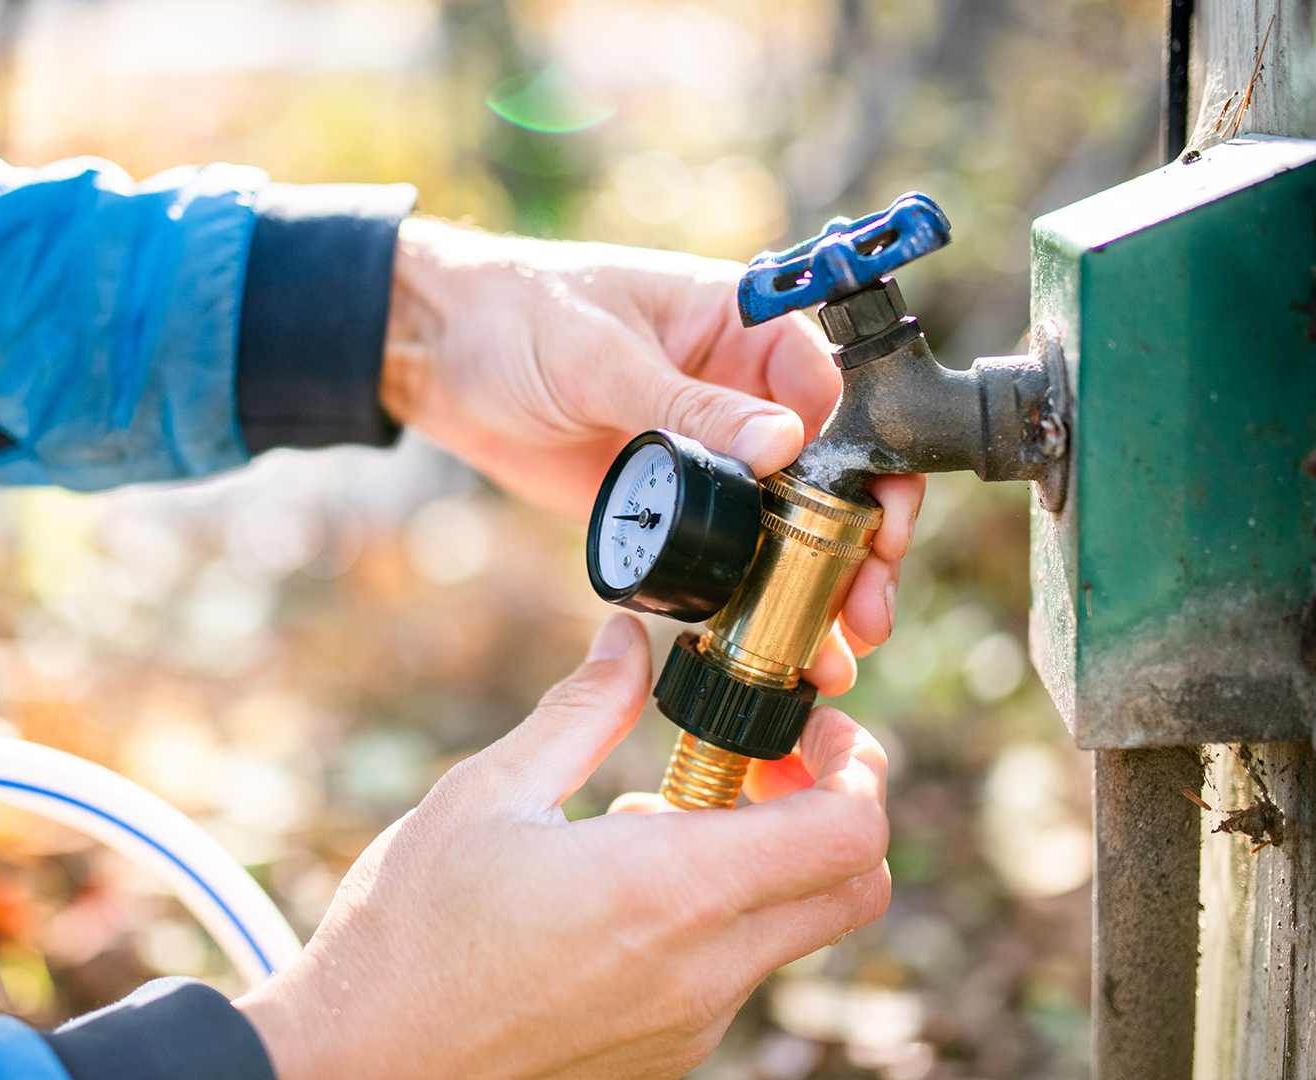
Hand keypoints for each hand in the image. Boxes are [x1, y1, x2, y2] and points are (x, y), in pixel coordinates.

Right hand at [234, 616, 890, 1079]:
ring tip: (666, 815)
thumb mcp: (488, 795)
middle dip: (838, 813)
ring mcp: (690, 1024)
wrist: (357, 1067)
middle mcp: (704, 970)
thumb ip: (581, 711)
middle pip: (855, 891)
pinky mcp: (664, 1056)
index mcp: (670, 891)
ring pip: (795, 933)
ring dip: (769, 864)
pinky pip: (735, 976)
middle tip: (767, 766)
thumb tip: (627, 638)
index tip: (813, 730)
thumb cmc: (409, 932)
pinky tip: (628, 883)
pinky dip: (720, 916)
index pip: (851, 834)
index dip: (860, 768)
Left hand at [381, 217, 927, 665]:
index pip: (834, 390)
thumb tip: (783, 440)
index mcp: (742, 327)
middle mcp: (741, 392)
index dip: (867, 456)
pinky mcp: (669, 506)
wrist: (438, 356)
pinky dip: (756, 601)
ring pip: (789, 526)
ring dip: (819, 587)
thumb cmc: (519, 314)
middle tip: (870, 606)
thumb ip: (689, 401)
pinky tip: (777, 648)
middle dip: (860, 542)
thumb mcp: (602, 354)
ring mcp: (710, 455)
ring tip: (839, 649)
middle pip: (830, 473)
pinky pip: (727, 556)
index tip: (877, 518)